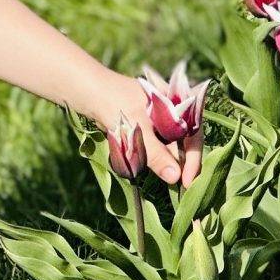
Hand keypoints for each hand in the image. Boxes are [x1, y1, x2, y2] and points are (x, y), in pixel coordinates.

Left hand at [88, 71, 200, 187]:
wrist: (84, 90)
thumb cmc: (114, 102)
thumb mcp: (138, 129)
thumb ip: (157, 154)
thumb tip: (175, 178)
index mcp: (176, 102)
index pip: (194, 134)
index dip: (194, 158)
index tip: (188, 182)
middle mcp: (170, 110)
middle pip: (183, 142)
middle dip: (181, 164)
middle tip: (181, 189)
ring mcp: (155, 119)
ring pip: (168, 146)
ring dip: (166, 164)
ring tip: (168, 184)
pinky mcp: (142, 128)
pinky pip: (153, 146)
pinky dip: (153, 159)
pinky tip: (151, 170)